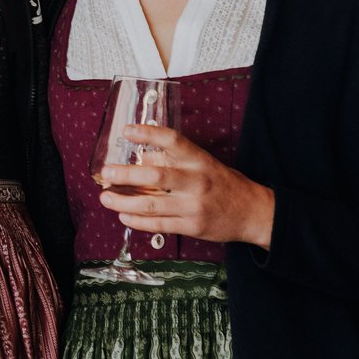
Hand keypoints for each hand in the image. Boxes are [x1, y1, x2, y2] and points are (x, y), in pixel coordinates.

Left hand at [99, 124, 275, 248]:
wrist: (252, 212)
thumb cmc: (222, 183)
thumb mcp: (202, 164)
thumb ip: (172, 160)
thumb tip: (139, 156)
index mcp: (199, 160)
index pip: (173, 140)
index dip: (148, 133)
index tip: (126, 131)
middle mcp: (196, 181)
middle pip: (157, 175)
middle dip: (127, 174)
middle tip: (106, 172)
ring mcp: (194, 206)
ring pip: (152, 204)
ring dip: (124, 202)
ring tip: (106, 197)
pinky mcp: (192, 227)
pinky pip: (159, 224)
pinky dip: (137, 221)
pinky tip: (123, 215)